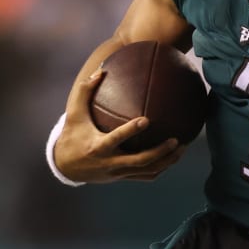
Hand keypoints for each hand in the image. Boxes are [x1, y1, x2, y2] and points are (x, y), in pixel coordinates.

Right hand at [52, 68, 186, 182]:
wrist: (66, 166)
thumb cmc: (72, 135)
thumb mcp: (74, 114)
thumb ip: (85, 91)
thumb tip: (101, 71)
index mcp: (99, 146)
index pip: (117, 139)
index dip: (131, 130)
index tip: (147, 120)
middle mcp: (110, 162)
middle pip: (140, 160)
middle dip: (160, 152)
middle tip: (176, 139)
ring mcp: (118, 173)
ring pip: (147, 171)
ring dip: (166, 161)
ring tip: (182, 148)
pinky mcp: (122, 177)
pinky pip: (146, 176)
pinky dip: (161, 168)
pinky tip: (173, 157)